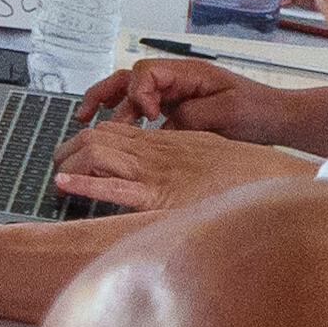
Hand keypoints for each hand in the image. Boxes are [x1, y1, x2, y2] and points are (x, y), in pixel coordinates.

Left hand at [48, 124, 310, 213]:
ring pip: (98, 154)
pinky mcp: (161, 196)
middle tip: (58, 165)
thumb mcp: (204, 153)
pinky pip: (117, 188)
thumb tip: (160, 167)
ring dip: (70, 163)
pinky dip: (86, 184)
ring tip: (55, 174)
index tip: (74, 152)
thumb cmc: (244, 173)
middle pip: (97, 137)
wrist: (272, 180)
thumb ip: (179, 154)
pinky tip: (64, 184)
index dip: (88, 139)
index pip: (114, 130)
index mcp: (164, 142)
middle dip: (70, 150)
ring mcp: (156, 172)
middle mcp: (155, 152)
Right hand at [77, 55, 280, 138]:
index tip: (148, 116)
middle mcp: (177, 80)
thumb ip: (188, 119)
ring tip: (87, 123)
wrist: (279, 118)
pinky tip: (118, 134)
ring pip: (131, 93)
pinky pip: (144, 111)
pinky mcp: (177, 111)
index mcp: (187, 73)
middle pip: (129, 78)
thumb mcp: (224, 115)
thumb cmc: (258, 110)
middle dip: (104, 93)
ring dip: (110, 106)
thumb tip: (159, 129)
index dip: (139, 93)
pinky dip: (127, 119)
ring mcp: (175, 95)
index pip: (146, 73)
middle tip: (84, 114)